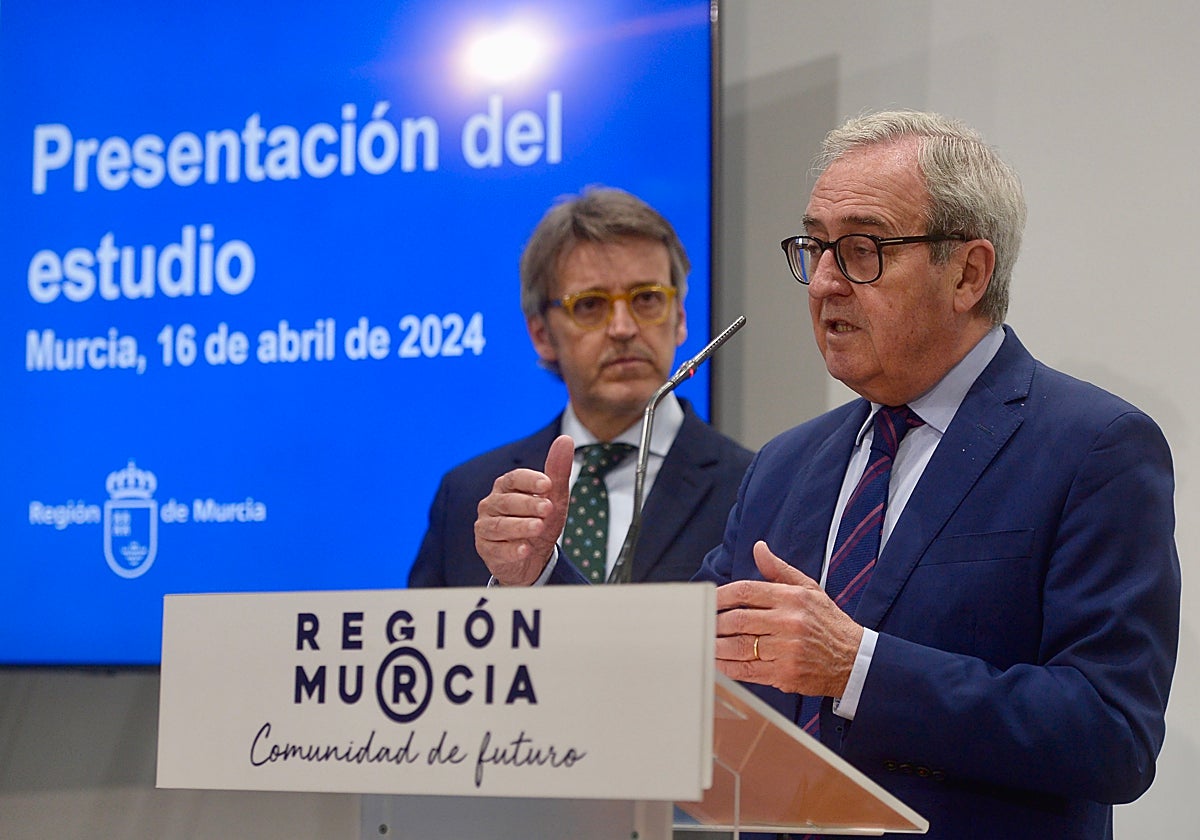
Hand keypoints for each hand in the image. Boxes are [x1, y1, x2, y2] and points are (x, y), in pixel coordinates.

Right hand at [474, 434, 573, 585]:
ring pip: (499, 525)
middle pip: (507, 502)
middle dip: (528, 505)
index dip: (530, 480)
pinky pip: (496, 549)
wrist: (532, 557)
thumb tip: (565, 439)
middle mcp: (492, 504)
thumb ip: (557, 471)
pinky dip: (511, 550)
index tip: (548, 484)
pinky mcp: (486, 548)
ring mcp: (485, 526)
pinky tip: (525, 550)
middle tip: (548, 509)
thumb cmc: (540, 520)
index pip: (514, 478)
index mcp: (506, 487)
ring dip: (520, 527)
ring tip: (538, 528)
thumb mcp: (553, 498)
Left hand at [714, 540, 863, 697]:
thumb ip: (779, 570)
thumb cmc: (827, 622)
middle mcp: (789, 622)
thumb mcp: (808, 589)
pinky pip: (747, 670)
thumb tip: (759, 548)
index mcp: (792, 598)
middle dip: (714, 622)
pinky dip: (727, 667)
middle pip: (738, 619)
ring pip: (739, 646)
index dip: (721, 595)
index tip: (708, 600)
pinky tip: (717, 662)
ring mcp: (787, 650)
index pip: (747, 591)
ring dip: (716, 645)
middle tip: (701, 623)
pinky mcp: (785, 674)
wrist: (854, 660)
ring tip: (704, 641)